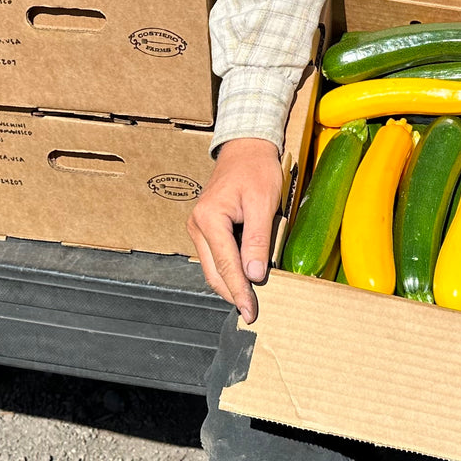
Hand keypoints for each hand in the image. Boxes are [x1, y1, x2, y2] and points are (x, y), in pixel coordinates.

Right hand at [187, 138, 283, 323]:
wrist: (246, 147)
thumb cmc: (256, 169)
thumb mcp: (263, 202)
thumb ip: (257, 239)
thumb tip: (255, 275)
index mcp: (209, 218)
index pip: (226, 266)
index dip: (240, 292)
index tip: (251, 312)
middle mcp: (198, 224)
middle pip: (213, 272)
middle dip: (232, 294)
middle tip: (251, 313)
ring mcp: (199, 226)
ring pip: (212, 267)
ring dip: (229, 284)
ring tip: (249, 300)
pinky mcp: (205, 227)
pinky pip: (215, 256)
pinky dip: (227, 270)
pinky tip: (243, 278)